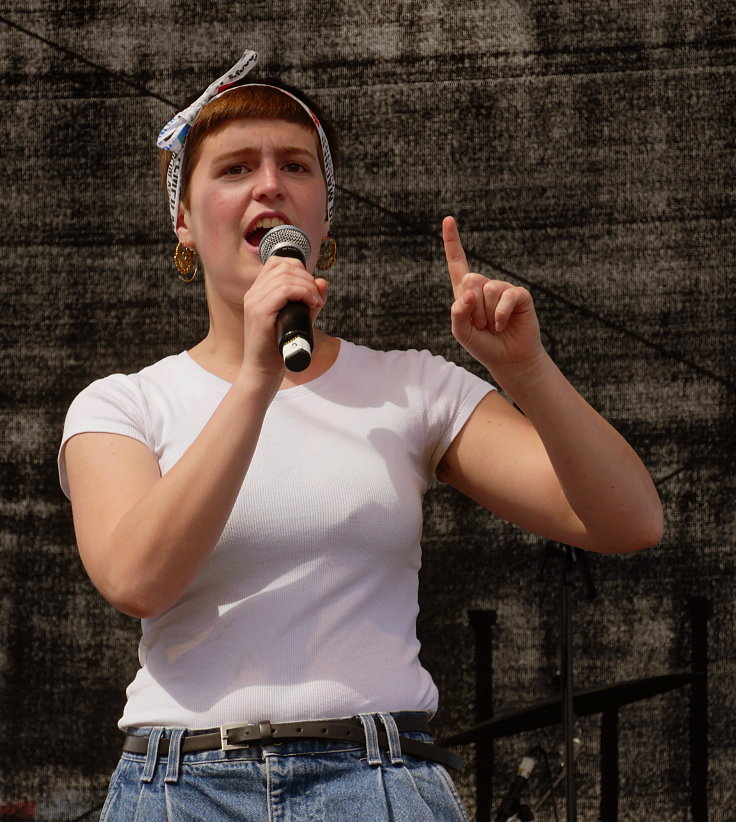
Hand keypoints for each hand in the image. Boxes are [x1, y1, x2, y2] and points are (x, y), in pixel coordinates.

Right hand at [240, 255, 327, 384]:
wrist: (263, 371)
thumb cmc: (279, 347)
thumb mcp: (300, 318)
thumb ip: (311, 300)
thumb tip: (323, 281)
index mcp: (258, 292)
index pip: (277, 262)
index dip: (299, 268)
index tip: (310, 287)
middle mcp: (253, 293)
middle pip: (284, 266)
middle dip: (307, 277)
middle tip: (316, 297)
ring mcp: (254, 302)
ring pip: (286, 276)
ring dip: (308, 286)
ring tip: (316, 302)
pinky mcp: (259, 313)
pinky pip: (284, 291)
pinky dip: (303, 293)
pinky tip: (311, 304)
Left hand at [443, 216, 543, 377]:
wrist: (508, 358)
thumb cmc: (483, 345)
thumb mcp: (461, 332)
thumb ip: (457, 313)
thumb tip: (468, 293)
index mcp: (465, 292)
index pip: (457, 262)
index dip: (452, 241)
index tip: (448, 219)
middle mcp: (484, 286)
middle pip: (470, 279)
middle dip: (472, 306)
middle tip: (480, 324)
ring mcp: (502, 289)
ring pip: (488, 289)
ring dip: (486, 314)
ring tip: (492, 327)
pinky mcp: (519, 295)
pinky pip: (506, 297)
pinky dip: (500, 315)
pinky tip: (502, 325)